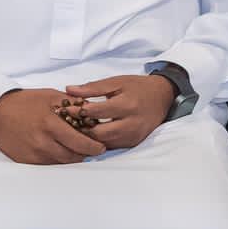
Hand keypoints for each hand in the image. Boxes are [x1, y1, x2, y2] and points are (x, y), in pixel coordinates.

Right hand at [0, 88, 103, 165]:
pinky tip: (61, 150)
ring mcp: (34, 154)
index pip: (80, 143)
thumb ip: (72, 104)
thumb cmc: (24, 102)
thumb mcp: (50, 96)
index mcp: (50, 124)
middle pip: (74, 156)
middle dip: (86, 153)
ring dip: (73, 157)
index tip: (101, 146)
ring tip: (78, 149)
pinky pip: (50, 164)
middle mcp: (43, 142)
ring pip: (63, 162)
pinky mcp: (27, 161)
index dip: (94, 146)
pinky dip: (59, 159)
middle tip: (93, 148)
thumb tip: (93, 110)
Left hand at [56, 73, 173, 152]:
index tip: (65, 109)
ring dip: (88, 137)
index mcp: (127, 105)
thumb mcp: (116, 82)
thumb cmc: (137, 87)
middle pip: (99, 133)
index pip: (97, 112)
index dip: (78, 111)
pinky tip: (89, 133)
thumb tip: (69, 90)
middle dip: (81, 129)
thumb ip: (92, 88)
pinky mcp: (133, 143)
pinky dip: (99, 141)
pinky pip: (111, 146)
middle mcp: (131, 124)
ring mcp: (133, 136)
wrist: (162, 97)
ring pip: (104, 143)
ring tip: (75, 128)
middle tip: (67, 123)